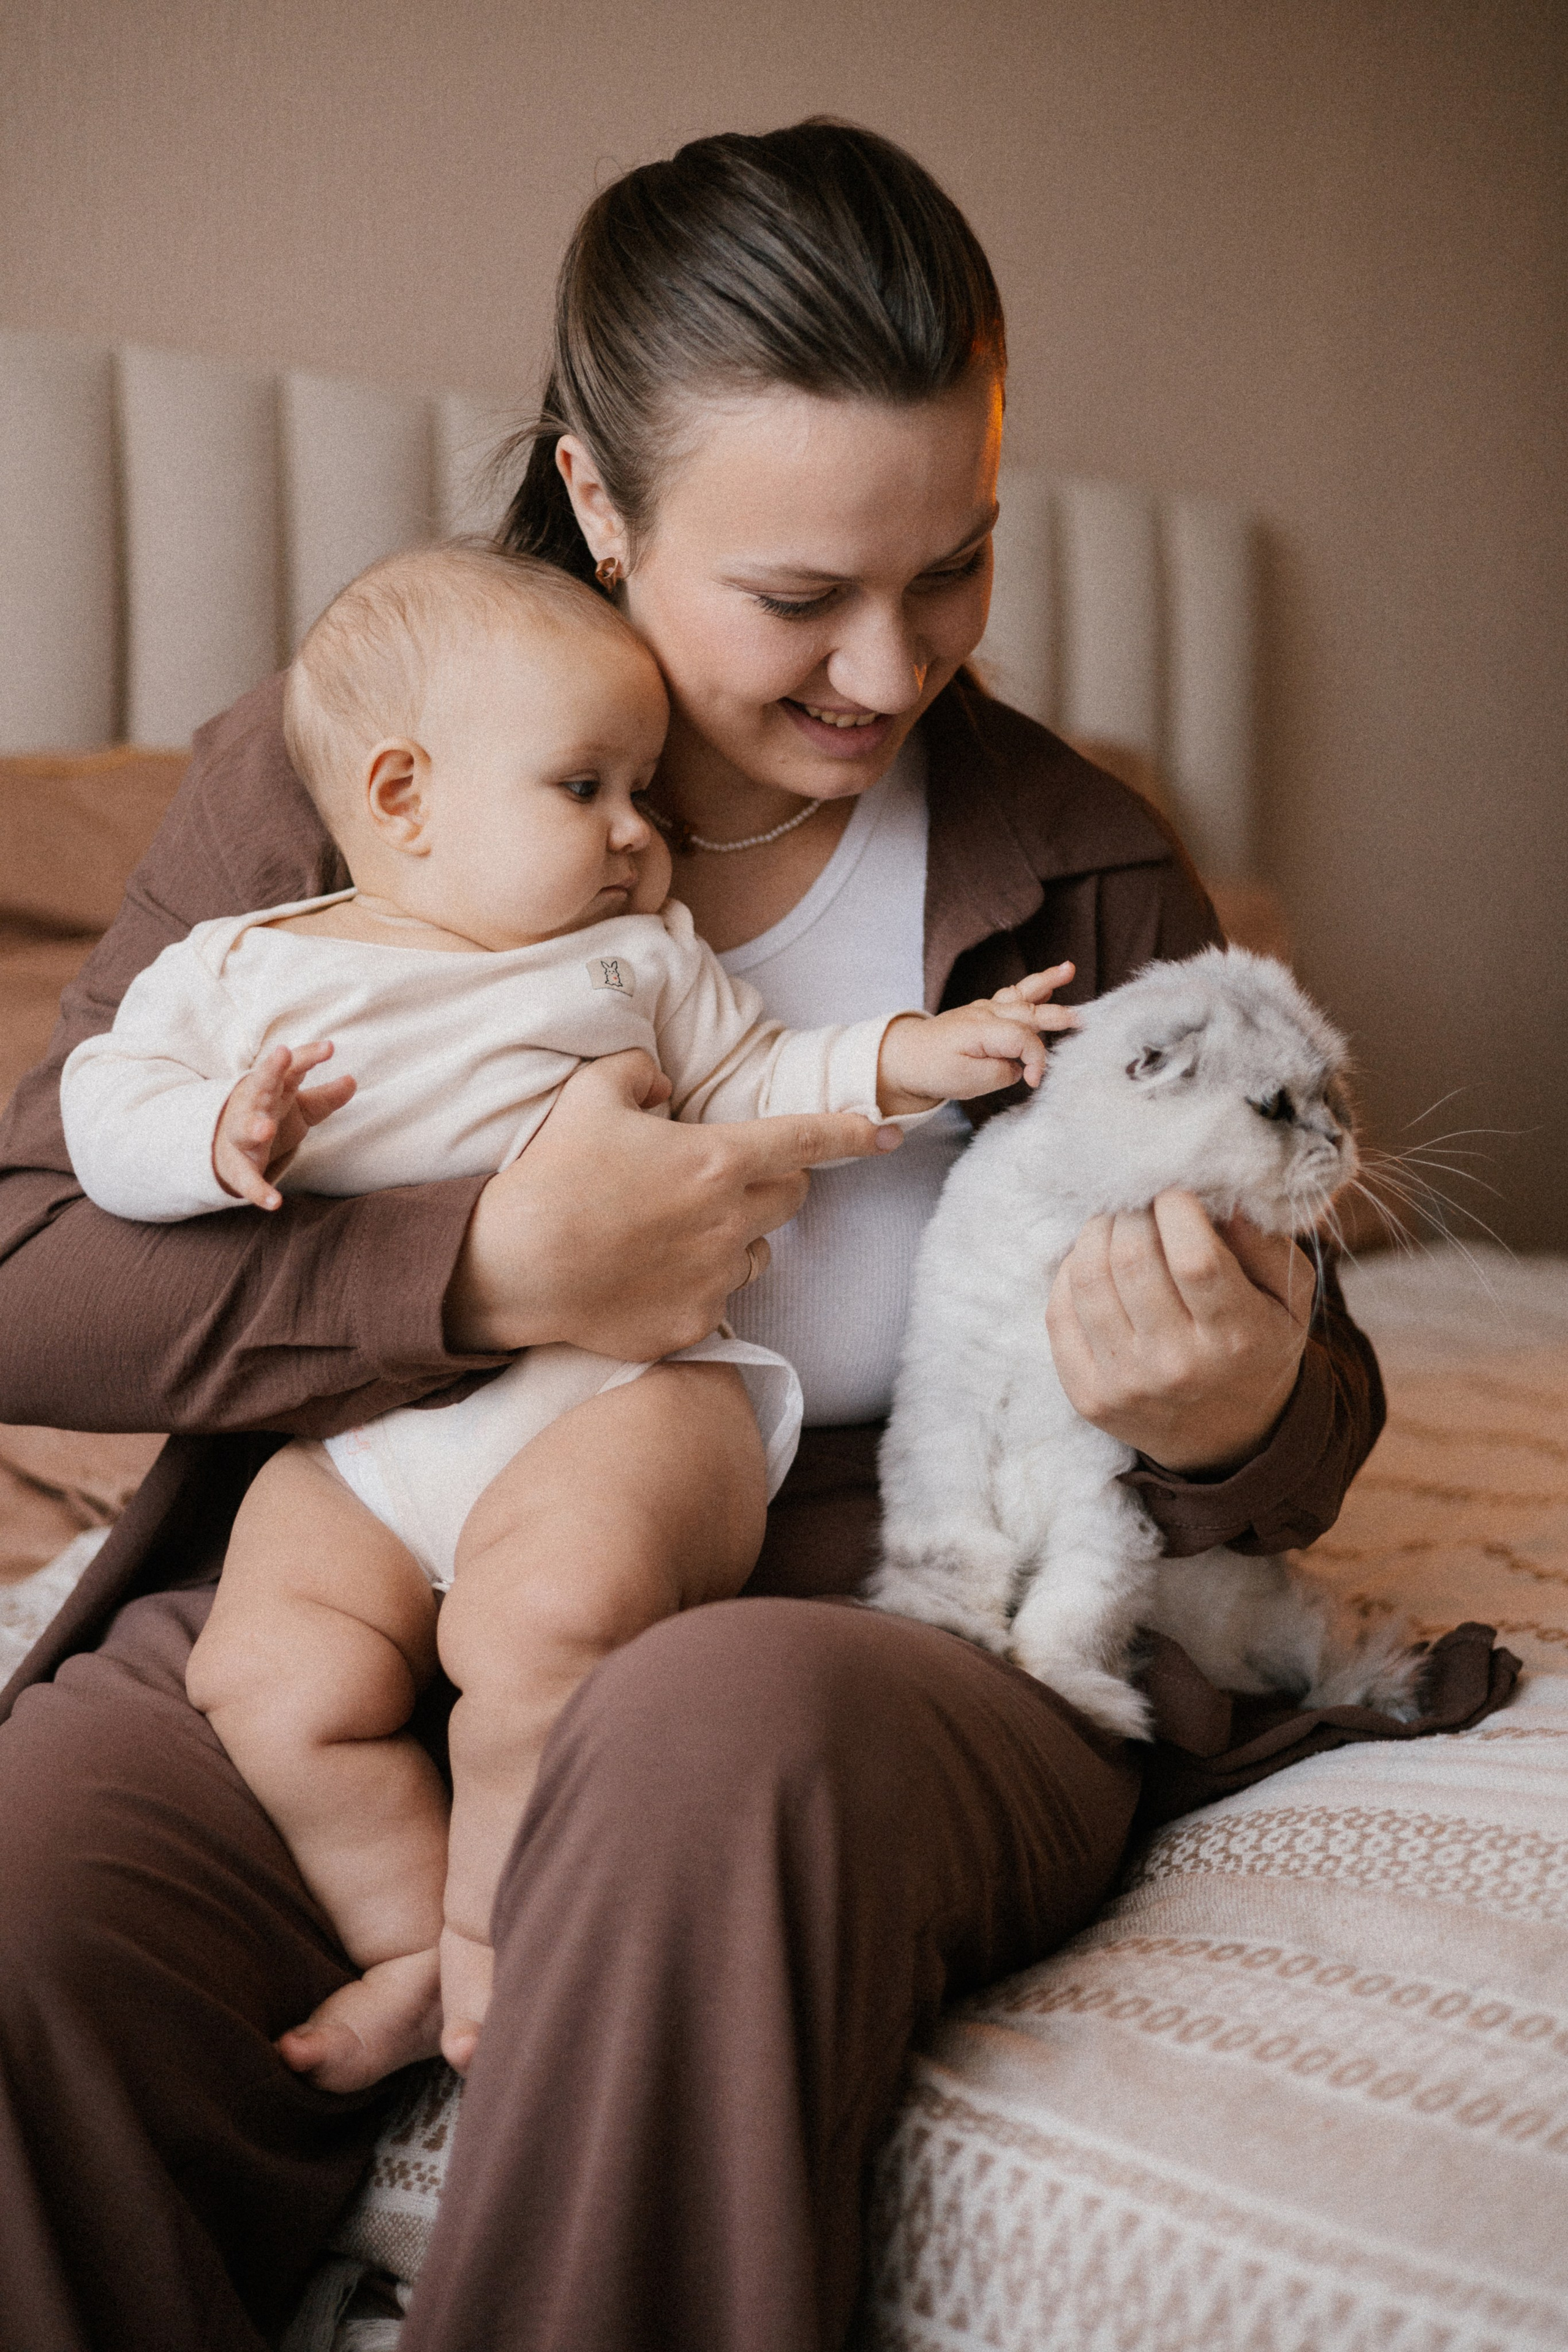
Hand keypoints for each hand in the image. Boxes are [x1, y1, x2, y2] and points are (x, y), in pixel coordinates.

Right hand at [212, 1042, 356, 1210]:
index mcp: (272, 1089)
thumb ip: (325, 1097)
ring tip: (264, 1129)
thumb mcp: (298, 1106)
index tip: (330, 1047)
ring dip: (253, 1128)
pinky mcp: (238, 1168)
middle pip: (260, 1085)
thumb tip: (353, 1080)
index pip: (290, 1068)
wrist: (223, 1147)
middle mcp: (254, 1107)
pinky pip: (247, 1180)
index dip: (307, 1056)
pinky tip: (275, 1203)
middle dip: (269, 1070)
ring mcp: (242, 1136)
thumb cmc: (268, 1117)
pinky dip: (258, 1191)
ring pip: (244, 1129)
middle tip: (282, 1053)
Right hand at [445, 1048, 898, 1356]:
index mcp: (716, 1159)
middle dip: (774, 1182)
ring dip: (737, 1236)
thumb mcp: (589, 1095)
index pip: (807, 1140)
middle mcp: (729, 1221)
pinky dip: (698, 1283)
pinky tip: (650, 1275)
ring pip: (758, 1252)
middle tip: (725, 1177)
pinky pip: (719, 1298)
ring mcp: (714, 1277)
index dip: (851, 1132)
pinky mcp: (692, 1323)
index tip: (884, 1133)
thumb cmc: (552, 1175)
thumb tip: (663, 1082)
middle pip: (791, 1197)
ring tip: (678, 1232)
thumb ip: (637, 1071)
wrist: (513, 1266)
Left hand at [877, 962, 1079, 1113]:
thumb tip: (1022, 1066)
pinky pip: (1015, 994)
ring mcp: (986, 1009)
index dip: (1037, 1061)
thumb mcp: (968, 1082)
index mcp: (983, 1029)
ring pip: (1024, 994)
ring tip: (1069, 970)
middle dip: (1059, 1017)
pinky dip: (1034, 987)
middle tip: (1084, 1021)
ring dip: (1048, 983)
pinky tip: (1053, 982)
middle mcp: (987, 1013)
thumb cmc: (933, 1070)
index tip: (1035, 1081)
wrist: (904, 1057)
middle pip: (1031, 1012)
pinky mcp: (985, 1012)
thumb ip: (1001, 1072)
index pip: (1025, 1040)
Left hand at [1046, 1192, 1314, 1471]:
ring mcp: (1126, 1383)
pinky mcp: (1087, 1396)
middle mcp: (1178, 1365)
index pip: (1194, 1259)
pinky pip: (1059, 1313)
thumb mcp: (1290, 1302)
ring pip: (1088, 1279)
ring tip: (1114, 1224)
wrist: (1228, 1441)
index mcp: (1236, 1337)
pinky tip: (1092, 1263)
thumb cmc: (1258, 1349)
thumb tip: (1223, 1199)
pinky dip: (1070, 1274)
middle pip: (1132, 1260)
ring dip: (1096, 1233)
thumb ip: (1266, 1245)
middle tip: (1139, 1202)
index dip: (1176, 1209)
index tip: (1173, 1192)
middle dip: (1131, 1212)